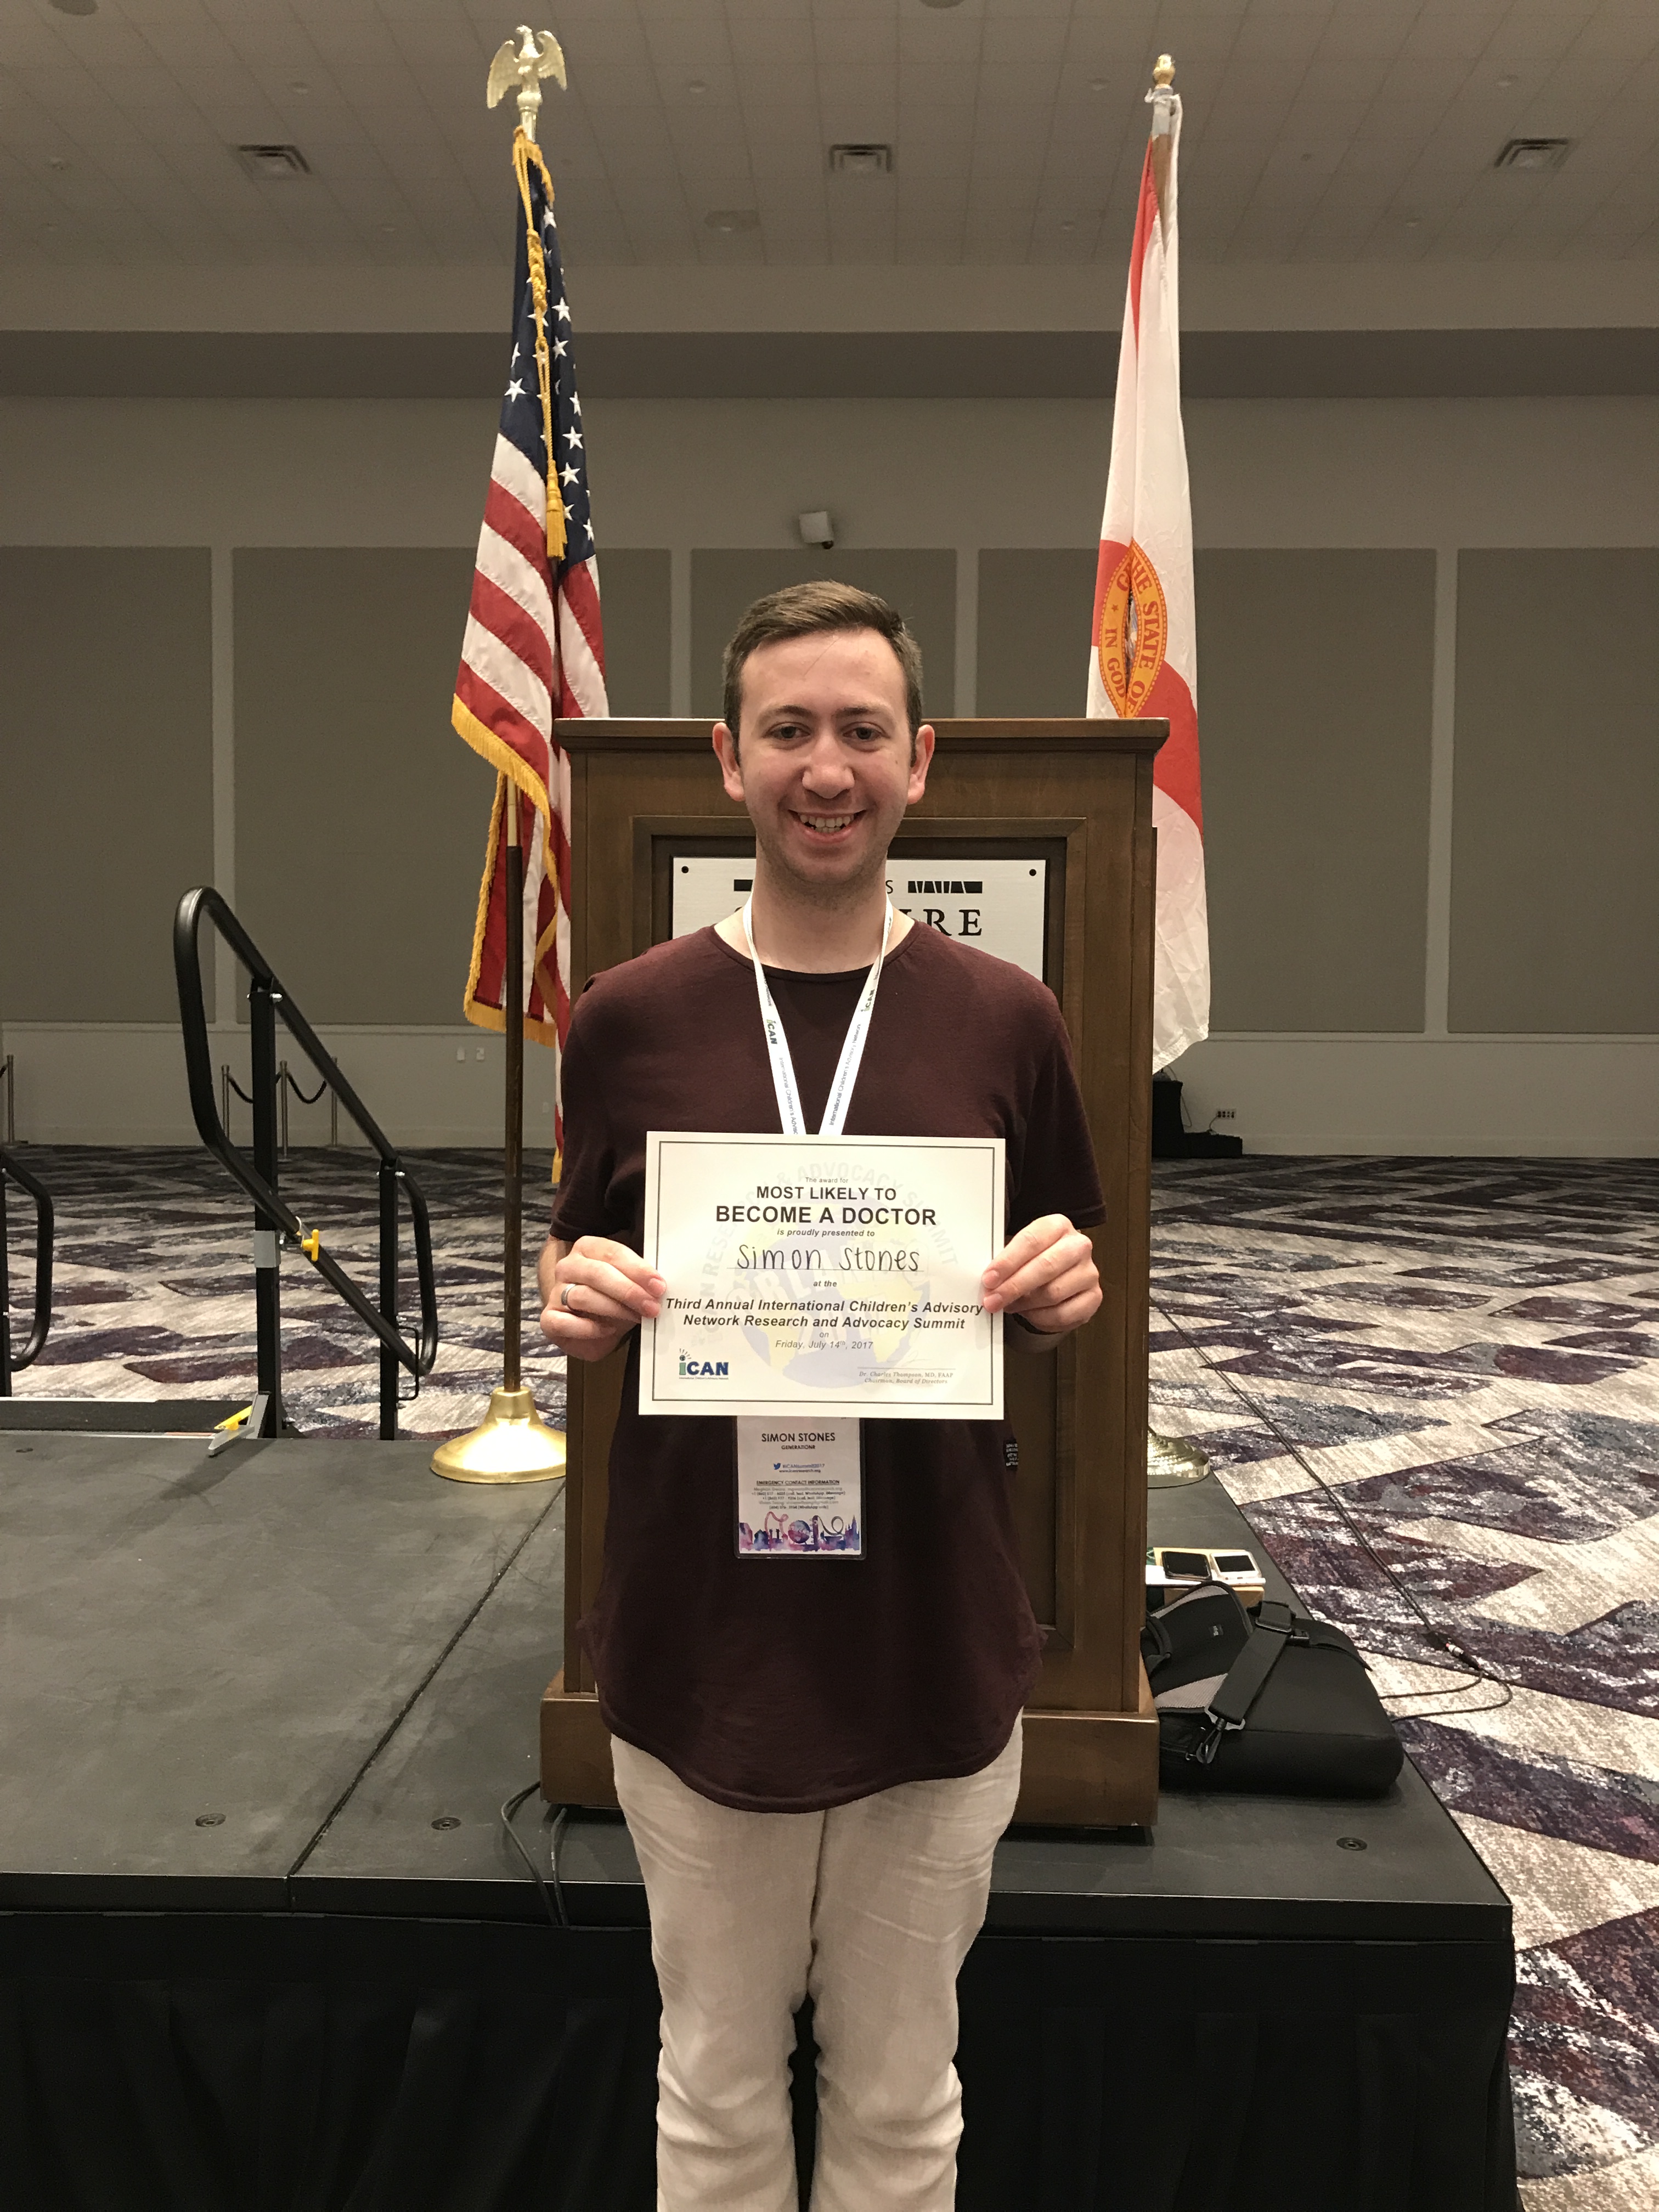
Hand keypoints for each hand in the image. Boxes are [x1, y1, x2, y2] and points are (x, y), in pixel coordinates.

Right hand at [540, 1235, 664, 1363]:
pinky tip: (608, 1330)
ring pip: (583, 1296)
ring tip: (636, 1318)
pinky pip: (566, 1322)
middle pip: (597, 1273)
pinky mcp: (549, 1319)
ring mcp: (556, 1292)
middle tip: (651, 1306)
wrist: (589, 1326)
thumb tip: (660, 1285)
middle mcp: (568, 1267)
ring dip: (615, 1309)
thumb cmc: (612, 1298)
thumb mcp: (629, 1283)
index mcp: (587, 1248)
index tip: (659, 1285)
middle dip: (628, 1291)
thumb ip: (640, 1280)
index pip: (612, 1253)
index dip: (637, 1270)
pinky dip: (590, 1328)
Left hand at [980, 1214, 1100, 1339]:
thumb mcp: (1019, 1253)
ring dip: (1025, 1303)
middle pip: (1045, 1266)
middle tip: (992, 1300)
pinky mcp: (1094, 1297)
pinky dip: (1041, 1317)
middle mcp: (1078, 1245)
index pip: (1031, 1241)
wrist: (1061, 1276)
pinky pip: (1063, 1313)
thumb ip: (1005, 1263)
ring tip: (1008, 1305)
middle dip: (1014, 1286)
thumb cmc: (1034, 1261)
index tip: (989, 1279)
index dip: (1008, 1262)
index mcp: (1058, 1225)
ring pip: (1053, 1292)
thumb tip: (987, 1283)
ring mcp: (1090, 1272)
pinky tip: (1029, 1313)